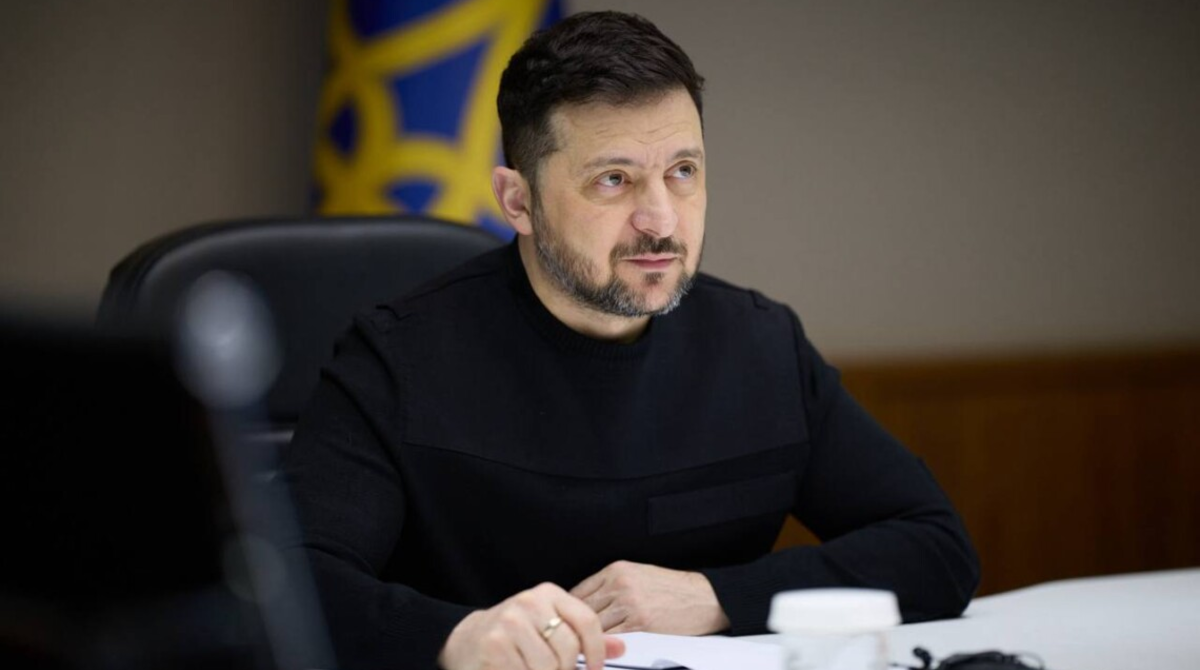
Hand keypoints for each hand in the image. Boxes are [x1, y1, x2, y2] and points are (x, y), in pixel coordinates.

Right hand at [438, 582, 625, 669]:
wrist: (467, 640)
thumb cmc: (515, 635)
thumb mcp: (550, 626)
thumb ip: (584, 637)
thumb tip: (621, 649)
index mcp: (548, 594)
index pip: (587, 621)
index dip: (596, 650)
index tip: (594, 667)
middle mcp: (528, 602)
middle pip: (568, 648)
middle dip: (566, 669)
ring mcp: (509, 623)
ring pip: (549, 666)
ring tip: (533, 668)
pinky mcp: (495, 646)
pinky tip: (517, 669)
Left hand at [569, 560, 729, 634]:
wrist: (704, 596)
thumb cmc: (674, 588)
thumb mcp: (638, 575)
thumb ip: (612, 585)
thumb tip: (589, 601)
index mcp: (617, 569)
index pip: (579, 590)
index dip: (569, 609)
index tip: (565, 620)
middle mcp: (620, 582)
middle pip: (582, 607)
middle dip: (574, 624)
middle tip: (568, 637)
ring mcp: (629, 601)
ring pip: (594, 623)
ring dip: (587, 636)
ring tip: (581, 646)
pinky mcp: (640, 621)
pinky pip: (611, 635)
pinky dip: (603, 644)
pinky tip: (600, 648)